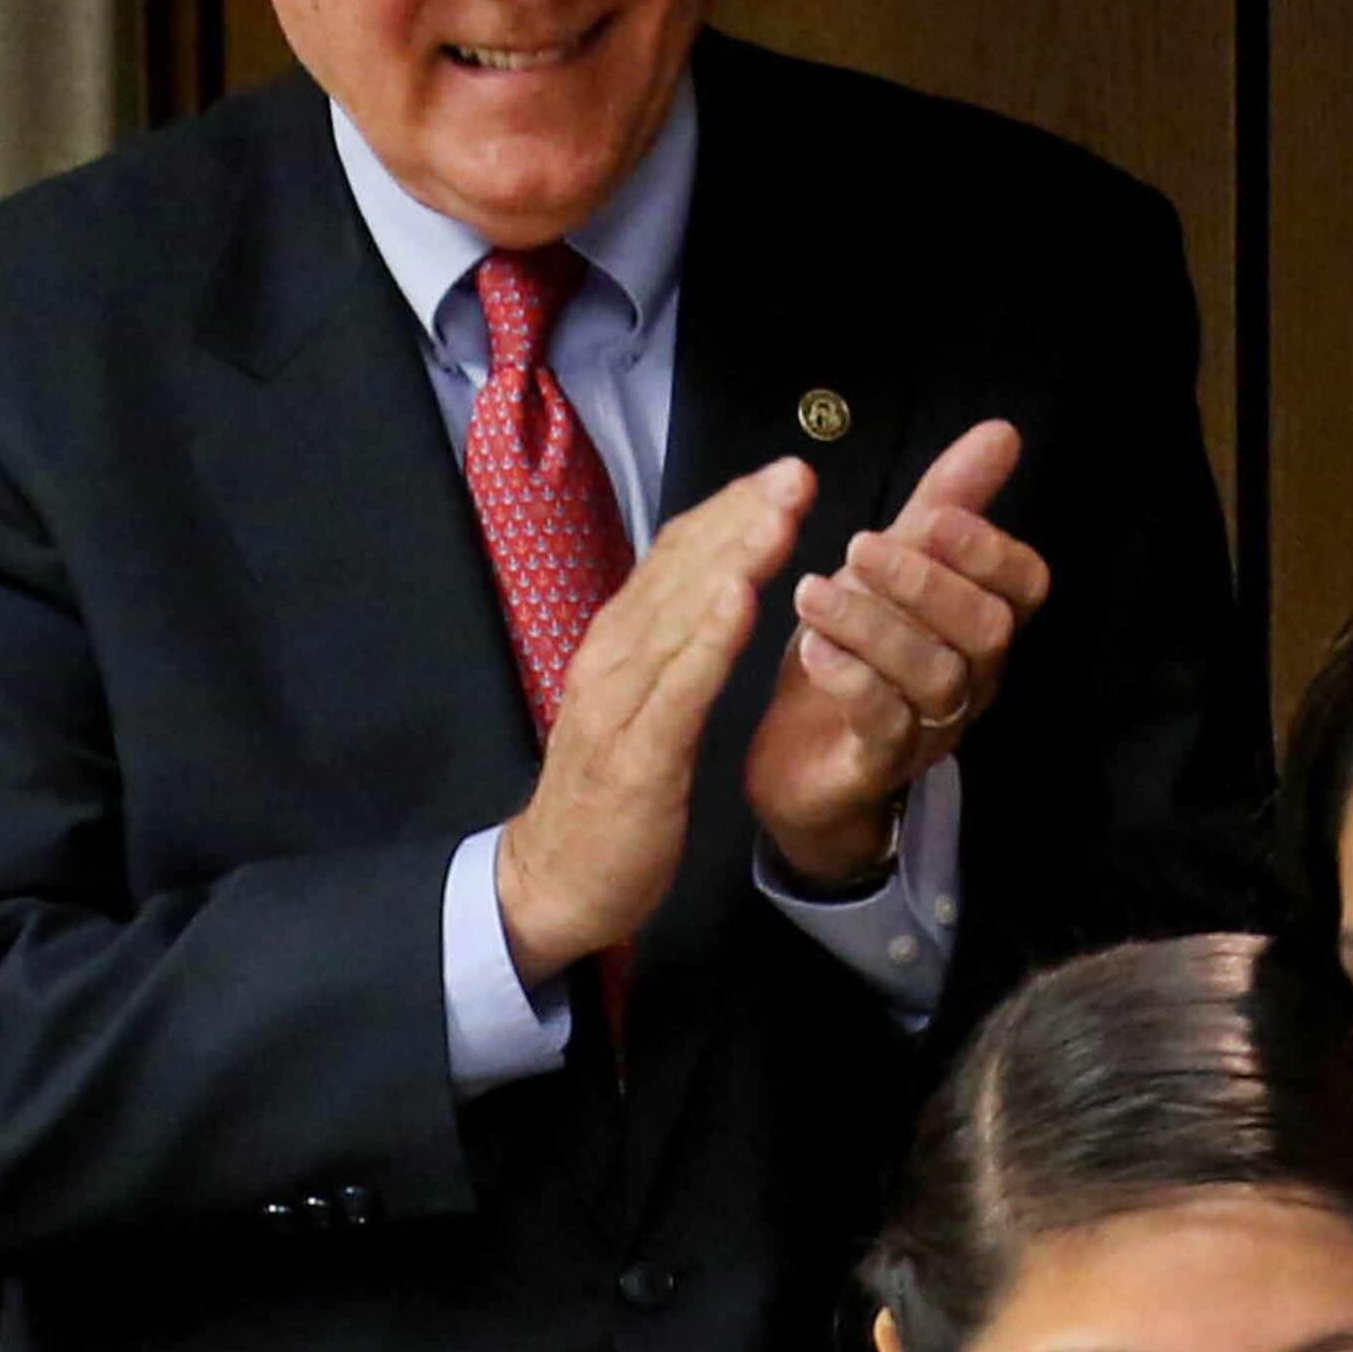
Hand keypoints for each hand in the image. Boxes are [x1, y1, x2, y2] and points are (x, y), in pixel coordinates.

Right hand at [497, 459, 813, 981]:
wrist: (556, 878)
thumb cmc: (610, 793)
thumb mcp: (643, 704)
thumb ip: (672, 646)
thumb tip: (714, 587)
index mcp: (622, 641)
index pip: (678, 556)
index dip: (730, 510)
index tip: (784, 475)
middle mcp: (615, 656)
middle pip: (682, 569)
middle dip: (741, 516)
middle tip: (795, 473)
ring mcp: (621, 703)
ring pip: (680, 613)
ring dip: (733, 558)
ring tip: (779, 514)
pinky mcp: (636, 755)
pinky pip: (678, 687)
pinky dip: (708, 639)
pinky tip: (742, 600)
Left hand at [743, 418, 1050, 890]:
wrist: (796, 762)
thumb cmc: (853, 653)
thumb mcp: (892, 567)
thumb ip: (945, 503)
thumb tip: (1001, 432)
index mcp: (980, 626)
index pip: (1025, 587)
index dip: (989, 549)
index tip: (932, 516)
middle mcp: (972, 679)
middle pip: (986, 631)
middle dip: (926, 582)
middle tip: (859, 546)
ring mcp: (932, 728)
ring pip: (935, 676)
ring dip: (875, 625)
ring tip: (815, 591)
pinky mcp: (881, 765)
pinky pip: (885, 724)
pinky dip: (851, 679)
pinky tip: (813, 647)